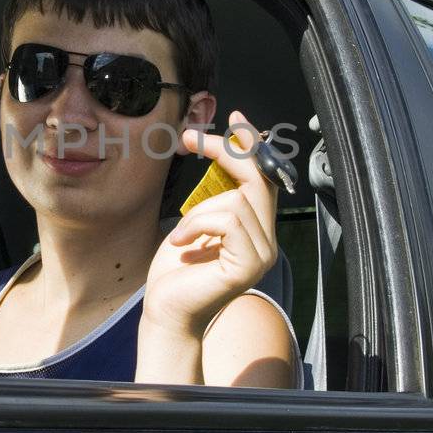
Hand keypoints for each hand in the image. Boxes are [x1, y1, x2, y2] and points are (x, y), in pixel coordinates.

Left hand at [143, 110, 278, 338]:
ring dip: (198, 211)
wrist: (166, 313)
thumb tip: (224, 151)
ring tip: (181, 235)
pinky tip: (181, 244)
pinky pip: (228, 221)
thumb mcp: (195, 220)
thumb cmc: (176, 272)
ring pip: (236, 200)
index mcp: (256, 229)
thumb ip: (215, 195)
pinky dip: (197, 225)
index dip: (251, 146)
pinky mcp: (249, 265)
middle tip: (189, 139)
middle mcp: (267, 241)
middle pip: (256, 178)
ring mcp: (262, 254)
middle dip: (223, 152)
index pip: (263, 177)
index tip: (235, 119)